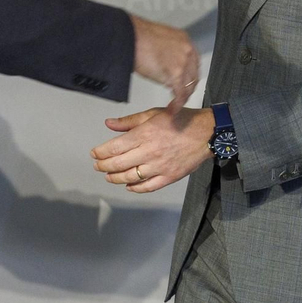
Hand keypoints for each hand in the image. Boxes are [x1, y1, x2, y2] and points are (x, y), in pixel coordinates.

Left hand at [92, 90, 213, 193]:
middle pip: (118, 164)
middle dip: (103, 166)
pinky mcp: (169, 176)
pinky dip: (135, 188)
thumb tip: (109, 124)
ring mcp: (159, 166)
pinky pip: (148, 186)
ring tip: (109, 176)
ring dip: (116, 178)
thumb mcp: (153, 114)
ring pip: (130, 177)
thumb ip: (130, 121)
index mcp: (144, 134)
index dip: (101, 153)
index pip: (114, 148)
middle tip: (98, 166)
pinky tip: (129, 186)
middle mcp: (149, 152)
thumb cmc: (181, 120)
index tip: (95, 154)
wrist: (206, 133)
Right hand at [130, 14, 198, 102]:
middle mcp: (187, 51)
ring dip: (181, 97)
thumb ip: (168, 53)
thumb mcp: (160, 41)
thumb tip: (166, 65)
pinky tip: (172, 109)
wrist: (129, 37)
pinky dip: (176, 104)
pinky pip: (180, 94)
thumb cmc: (138, 38)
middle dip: (187, 88)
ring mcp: (183, 62)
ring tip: (174, 103)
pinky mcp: (175, 74)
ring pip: (188, 86)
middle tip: (180, 95)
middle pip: (193, 76)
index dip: (188, 76)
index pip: (193, 63)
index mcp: (184, 40)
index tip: (185, 82)